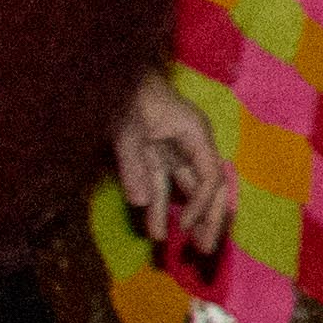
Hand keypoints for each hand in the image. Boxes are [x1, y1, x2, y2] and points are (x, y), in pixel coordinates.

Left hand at [111, 77, 225, 264]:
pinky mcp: (154, 153)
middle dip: (210, 218)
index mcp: (194, 133)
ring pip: (187, 189)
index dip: (202, 204)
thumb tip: (141, 202)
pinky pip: (162, 184)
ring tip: (187, 249)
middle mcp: (190, 143)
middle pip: (208, 186)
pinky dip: (159, 206)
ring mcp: (173, 149)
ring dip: (186, 217)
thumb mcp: (126, 129)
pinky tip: (154, 229)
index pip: (210, 176)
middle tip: (207, 250)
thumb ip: (134, 165)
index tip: (187, 227)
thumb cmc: (125, 94)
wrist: (112, 73)